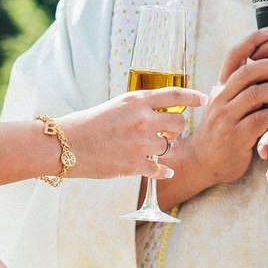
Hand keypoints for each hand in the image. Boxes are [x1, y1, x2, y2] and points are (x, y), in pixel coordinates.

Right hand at [58, 85, 204, 179]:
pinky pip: (160, 168)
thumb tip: (160, 115)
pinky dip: (164, 171)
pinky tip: (166, 172)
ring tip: (153, 149)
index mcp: (136, 101)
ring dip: (165, 148)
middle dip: (176, 128)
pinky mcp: (134, 165)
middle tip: (168, 132)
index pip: (174, 95)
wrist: (65, 145)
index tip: (203, 100)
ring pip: (170, 146)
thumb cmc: (87, 124)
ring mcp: (140, 143)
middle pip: (178, 123)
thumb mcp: (116, 106)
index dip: (192, 97)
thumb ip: (139, 108)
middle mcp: (142, 119)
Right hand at [187, 27, 267, 190]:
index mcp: (220, 86)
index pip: (233, 56)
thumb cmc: (222, 129)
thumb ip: (240, 87)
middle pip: (246, 72)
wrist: (203, 160)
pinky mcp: (235, 136)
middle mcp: (220, 98)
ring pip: (254, 94)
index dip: (250, 41)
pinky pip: (260, 120)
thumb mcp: (225, 103)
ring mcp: (226, 117)